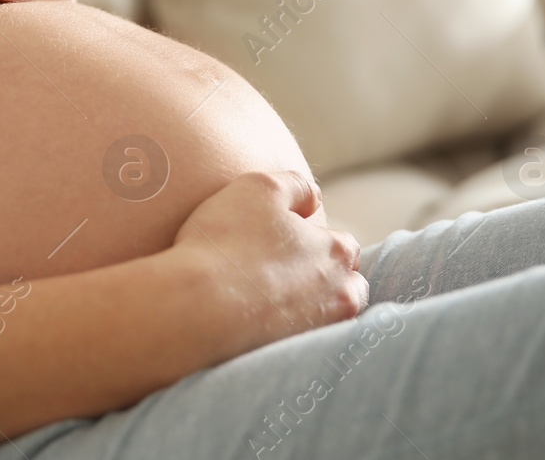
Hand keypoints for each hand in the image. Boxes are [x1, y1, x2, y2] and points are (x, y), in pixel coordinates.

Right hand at [170, 170, 366, 359]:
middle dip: (325, 278)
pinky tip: (261, 324)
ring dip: (312, 307)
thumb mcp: (260, 187)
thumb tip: (313, 199)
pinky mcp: (297, 359)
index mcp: (338, 251)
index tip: (284, 243)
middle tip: (283, 273)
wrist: (198, 307)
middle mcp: (341, 294)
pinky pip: (304, 344)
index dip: (314, 240)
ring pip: (329, 317)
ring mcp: (321, 331)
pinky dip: (290, 334)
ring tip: (274, 301)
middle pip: (346, 285)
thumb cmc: (227, 241)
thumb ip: (295, 186)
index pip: (343, 244)